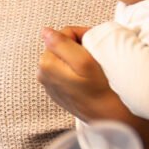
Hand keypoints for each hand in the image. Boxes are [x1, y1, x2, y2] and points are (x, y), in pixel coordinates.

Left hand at [37, 26, 148, 148]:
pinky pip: (65, 70)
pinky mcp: (57, 90)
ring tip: (92, 66)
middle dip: (79, 46)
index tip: (96, 44)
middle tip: (95, 56)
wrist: (107, 117)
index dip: (83, 35)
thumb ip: (62, 44)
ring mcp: (49, 83)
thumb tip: (44, 30)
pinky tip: (87, 77)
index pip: (64, 34)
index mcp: (46, 63)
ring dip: (78, 57)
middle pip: (62, 45)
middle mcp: (42, 73)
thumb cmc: (99, 90)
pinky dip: (76, 69)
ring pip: (64, 57)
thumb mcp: (84, 62)